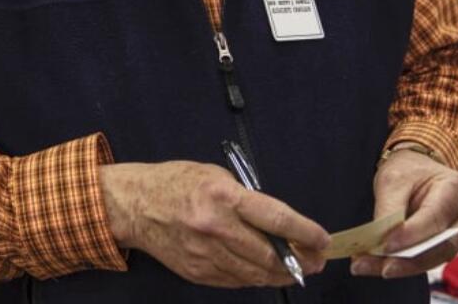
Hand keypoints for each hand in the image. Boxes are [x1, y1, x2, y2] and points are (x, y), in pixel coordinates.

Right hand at [100, 161, 328, 287]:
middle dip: (300, 260)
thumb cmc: (178, 183)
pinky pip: (236, 281)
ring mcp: (206, 255)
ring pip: (256, 274)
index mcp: (223, 196)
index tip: (323, 240)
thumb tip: (279, 226)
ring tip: (295, 268)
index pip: (276, 219)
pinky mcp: (198, 273)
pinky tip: (263, 270)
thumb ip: (248, 200)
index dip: (305, 232)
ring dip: (281, 273)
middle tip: (316, 259)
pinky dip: (254, 277)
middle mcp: (216, 228)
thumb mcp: (216, 176)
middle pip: (270, 255)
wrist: (135, 205)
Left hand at [350, 149, 457, 278]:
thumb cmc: (409, 172)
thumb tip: (381, 241)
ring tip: (370, 267)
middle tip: (378, 267)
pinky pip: (430, 259)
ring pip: (436, 257)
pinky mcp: (451, 245)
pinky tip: (380, 265)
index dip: (411, 235)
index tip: (386, 246)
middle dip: (407, 260)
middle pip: (441, 245)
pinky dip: (406, 264)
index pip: (435, 217)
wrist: (420, 171)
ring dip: (403, 267)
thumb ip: (389, 210)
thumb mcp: (393, 180)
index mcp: (457, 187)